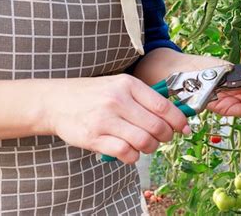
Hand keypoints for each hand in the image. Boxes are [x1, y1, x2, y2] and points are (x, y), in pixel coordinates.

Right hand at [44, 74, 189, 163]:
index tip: (184, 128)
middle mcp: (118, 100)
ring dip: (150, 148)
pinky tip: (130, 152)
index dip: (179, 121)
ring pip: (143, 141)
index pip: (163, 105)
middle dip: (166, 137)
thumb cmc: (93, 95)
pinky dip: (133, 157)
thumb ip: (143, 98)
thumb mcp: (119, 86)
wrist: (56, 101)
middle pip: (157, 127)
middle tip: (162, 138)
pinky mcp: (94, 137)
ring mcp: (105, 119)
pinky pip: (125, 153)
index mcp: (128, 85)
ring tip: (145, 145)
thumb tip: (173, 116)